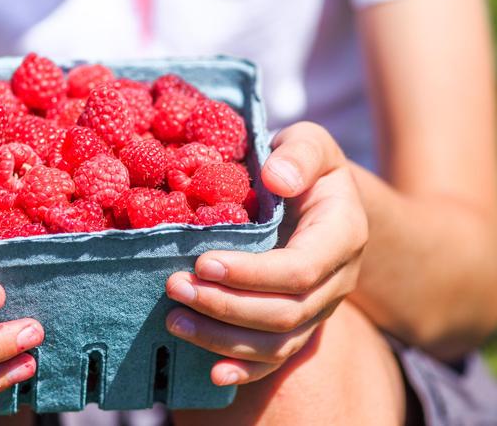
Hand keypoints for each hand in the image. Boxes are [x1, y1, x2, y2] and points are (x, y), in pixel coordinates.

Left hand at [165, 122, 367, 385]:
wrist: (317, 199)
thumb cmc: (303, 166)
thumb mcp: (309, 143)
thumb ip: (300, 153)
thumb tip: (277, 179)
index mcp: (342, 234)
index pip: (300, 269)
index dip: (251, 273)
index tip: (203, 263)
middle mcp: (337, 279)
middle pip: (285, 312)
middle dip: (225, 306)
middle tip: (175, 287)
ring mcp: (319, 308)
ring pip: (278, 343)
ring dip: (223, 338)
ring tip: (175, 320)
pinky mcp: (300, 325)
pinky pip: (277, 359)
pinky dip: (245, 371)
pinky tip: (212, 375)